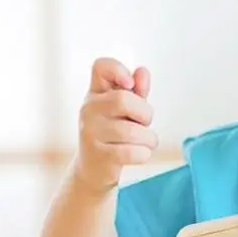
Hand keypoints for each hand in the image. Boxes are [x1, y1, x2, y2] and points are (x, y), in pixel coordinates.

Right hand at [75, 57, 157, 192]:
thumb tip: (143, 71)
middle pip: (123, 100)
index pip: (100, 66)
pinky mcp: (98, 156)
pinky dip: (144, 154)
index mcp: (96, 93)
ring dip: (149, 138)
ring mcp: (90, 132)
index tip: (130, 85)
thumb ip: (137, 92)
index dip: (118, 70)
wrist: (94, 170)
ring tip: (145, 142)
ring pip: (133, 131)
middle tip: (144, 123)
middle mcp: (88, 109)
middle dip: (145, 113)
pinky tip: (139, 154)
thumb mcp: (127, 111)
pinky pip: (133, 152)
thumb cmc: (115, 134)